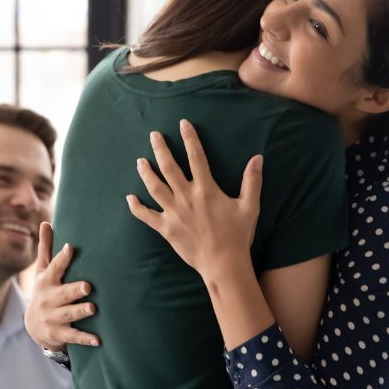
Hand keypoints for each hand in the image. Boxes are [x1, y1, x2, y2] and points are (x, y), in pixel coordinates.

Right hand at [24, 221, 100, 351]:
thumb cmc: (45, 290)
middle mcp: (48, 299)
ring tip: (93, 308)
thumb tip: (45, 222)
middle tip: (87, 286)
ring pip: (68, 314)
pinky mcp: (58, 334)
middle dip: (74, 290)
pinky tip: (98, 340)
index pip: (54, 268)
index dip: (62, 258)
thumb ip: (47, 248)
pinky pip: (73, 336)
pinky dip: (85, 339)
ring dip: (80, 312)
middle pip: (62, 293)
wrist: (33, 326)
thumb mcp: (43, 270)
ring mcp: (52, 317)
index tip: (71, 248)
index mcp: (47, 282)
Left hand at [126, 120, 262, 280]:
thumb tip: (258, 158)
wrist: (224, 264)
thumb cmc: (238, 235)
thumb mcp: (250, 206)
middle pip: (169, 168)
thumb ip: (252, 181)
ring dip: (146, 172)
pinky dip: (137, 207)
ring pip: (155, 187)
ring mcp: (174, 213)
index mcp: (206, 190)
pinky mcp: (166, 229)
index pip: (196, 157)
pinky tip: (130, 198)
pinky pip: (147, 216)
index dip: (189, 139)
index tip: (183, 124)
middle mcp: (187, 197)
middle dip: (160, 149)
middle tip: (153, 135)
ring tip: (140, 161)